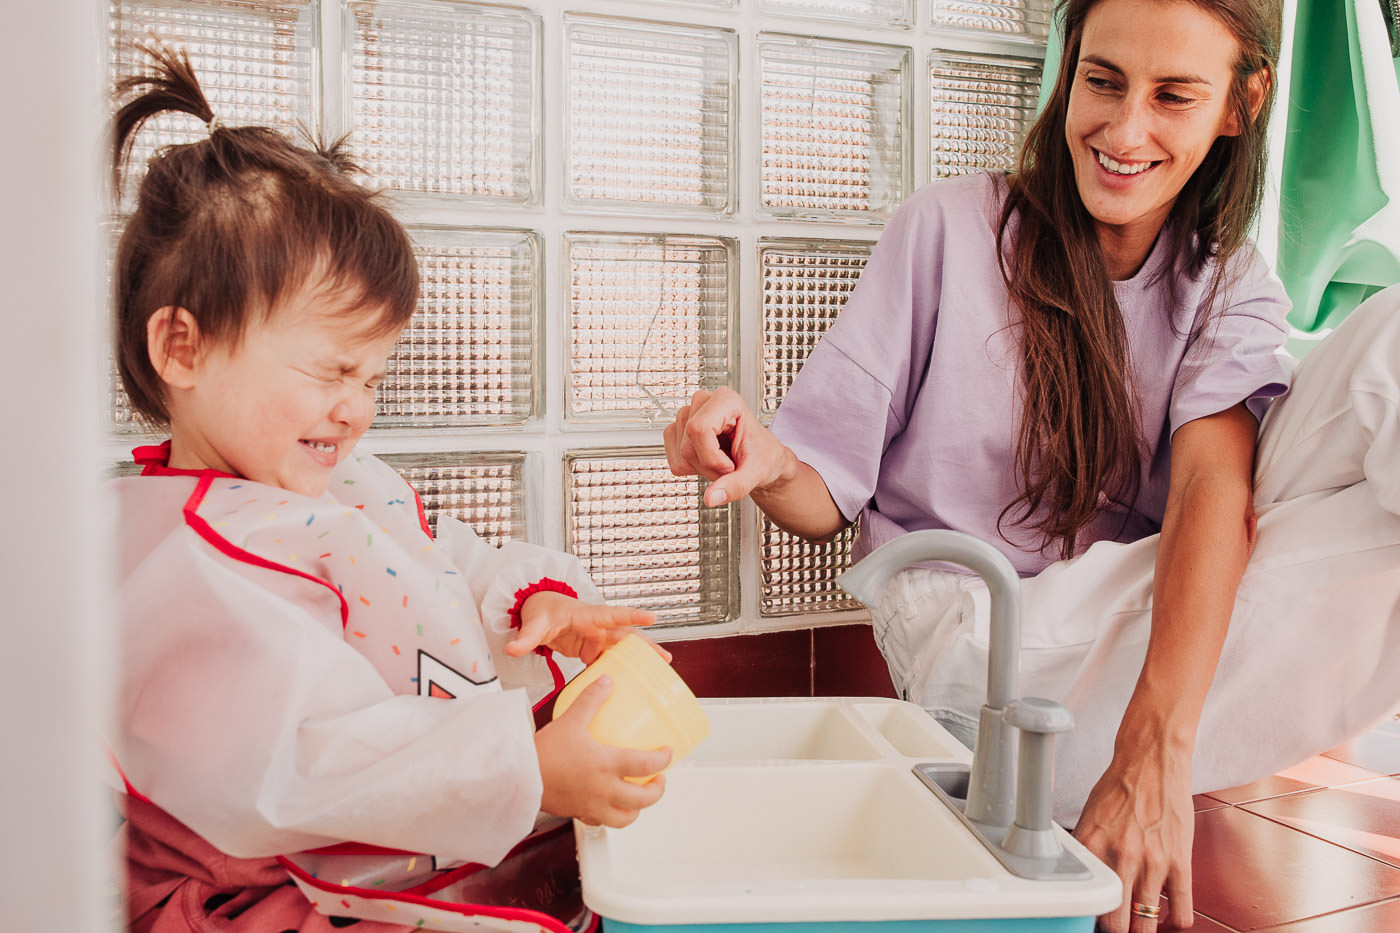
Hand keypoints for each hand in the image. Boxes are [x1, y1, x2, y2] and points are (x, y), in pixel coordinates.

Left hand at [506, 590, 665, 664]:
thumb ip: (525, 638)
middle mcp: (597, 626)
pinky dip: (624, 668)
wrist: (542, 609)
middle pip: (625, 635)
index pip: (612, 614)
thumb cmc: (542, 611)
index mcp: (587, 616)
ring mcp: (597, 638)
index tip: (652, 618)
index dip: (631, 616)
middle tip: (665, 658)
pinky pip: (611, 658)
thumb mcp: (534, 624)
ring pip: (623, 648)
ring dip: (641, 657)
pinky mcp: (593, 649)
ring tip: (662, 670)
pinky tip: (635, 681)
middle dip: (645, 645)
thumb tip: (512, 648)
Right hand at [535, 677, 671, 826]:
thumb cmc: (543, 753)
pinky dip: (612, 816)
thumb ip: (591, 699)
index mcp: (606, 765)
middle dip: (657, 790)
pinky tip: (609, 805)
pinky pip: (602, 822)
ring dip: (638, 809)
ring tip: (639, 797)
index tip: (667, 753)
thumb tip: (607, 682)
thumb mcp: (571, 720)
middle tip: (659, 778)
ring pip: (625, 818)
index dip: (663, 760)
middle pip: (643, 799)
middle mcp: (603, 790)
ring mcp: (592, 806)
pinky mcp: (579, 813)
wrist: (517, 777)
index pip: (647, 765)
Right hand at [663, 388, 797, 506]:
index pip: (698, 429)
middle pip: (688, 446)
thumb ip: (736, 486)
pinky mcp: (678, 431)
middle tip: (730, 467)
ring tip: (721, 462)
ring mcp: (688, 416)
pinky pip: (673, 460)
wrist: (762, 459)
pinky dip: (692, 469)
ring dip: (701, 469)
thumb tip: (711, 498)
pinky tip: (708, 461)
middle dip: (709, 467)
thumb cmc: (763, 455)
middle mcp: (704, 403)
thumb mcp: (756, 472)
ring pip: (681, 454)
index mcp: (726, 400)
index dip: (712, 457)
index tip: (730, 465)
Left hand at [1075, 748, 1194, 931]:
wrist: (1151, 761)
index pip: (1088, 902)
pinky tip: (1172, 919)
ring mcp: (1152, 862)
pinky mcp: (1179, 861)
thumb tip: (1086, 881)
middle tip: (1120, 927)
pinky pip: (1182, 910)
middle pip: (1118, 923)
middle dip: (1119, 930)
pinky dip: (1177, 921)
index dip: (1093, 919)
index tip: (1097, 921)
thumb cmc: (1120, 786)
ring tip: (1143, 926)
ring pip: (1147, 922)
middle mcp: (1120, 857)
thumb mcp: (1090, 817)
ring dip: (1145, 929)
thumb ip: (1088, 850)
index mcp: (1092, 846)